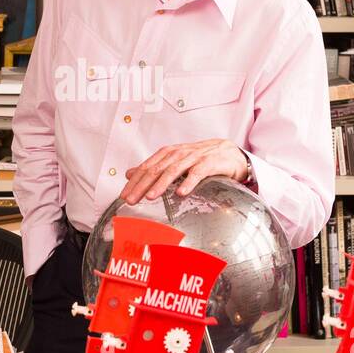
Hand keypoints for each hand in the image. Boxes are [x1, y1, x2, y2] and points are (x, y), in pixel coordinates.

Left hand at [120, 139, 248, 203]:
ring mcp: (194, 158)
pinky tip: (182, 193)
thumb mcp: (174, 162)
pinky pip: (197, 173)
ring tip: (151, 197)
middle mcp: (178, 154)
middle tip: (131, 200)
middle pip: (156, 170)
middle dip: (142, 185)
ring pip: (174, 171)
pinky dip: (188, 183)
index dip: (134, 182)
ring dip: (161, 184)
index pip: (147, 167)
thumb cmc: (201, 158)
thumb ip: (153, 168)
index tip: (124, 196)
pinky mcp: (209, 163)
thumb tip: (129, 173)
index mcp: (168, 154)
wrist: (229, 152)